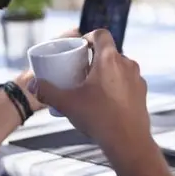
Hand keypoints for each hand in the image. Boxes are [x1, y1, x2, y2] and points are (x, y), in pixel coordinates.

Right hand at [28, 29, 150, 152]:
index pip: (101, 34)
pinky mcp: (142, 92)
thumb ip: (47, 91)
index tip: (80, 48)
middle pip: (109, 52)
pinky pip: (127, 81)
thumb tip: (32, 85)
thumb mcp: (67, 103)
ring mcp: (137, 78)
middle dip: (95, 58)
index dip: (89, 36)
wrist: (128, 142)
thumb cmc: (98, 118)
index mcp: (109, 59)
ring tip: (93, 88)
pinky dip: (117, 86)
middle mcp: (127, 63)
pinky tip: (107, 101)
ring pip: (119, 67)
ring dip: (107, 72)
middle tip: (81, 71)